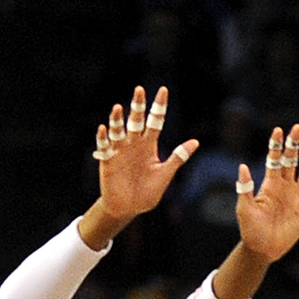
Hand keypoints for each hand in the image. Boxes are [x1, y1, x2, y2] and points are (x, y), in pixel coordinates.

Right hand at [89, 86, 197, 224]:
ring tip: (119, 108)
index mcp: (149, 145)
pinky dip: (103, 137)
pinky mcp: (107, 159)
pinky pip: (104, 145)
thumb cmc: (147, 192)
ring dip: (117, 119)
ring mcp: (119, 150)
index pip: (155, 121)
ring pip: (118, 129)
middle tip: (140, 90)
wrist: (128, 208)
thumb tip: (196, 141)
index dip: (159, 106)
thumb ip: (178, 158)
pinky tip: (104, 128)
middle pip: (136, 120)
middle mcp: (134, 143)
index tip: (163, 90)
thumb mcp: (165, 174)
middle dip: (138, 105)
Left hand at [236, 125, 298, 263]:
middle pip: (292, 159)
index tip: (279, 129)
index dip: (277, 144)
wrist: (264, 248)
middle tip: (298, 127)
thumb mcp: (244, 208)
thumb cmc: (250, 229)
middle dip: (295, 144)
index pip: (274, 159)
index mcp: (269, 183)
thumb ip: (245, 188)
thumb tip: (242, 167)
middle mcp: (284, 185)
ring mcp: (297, 195)